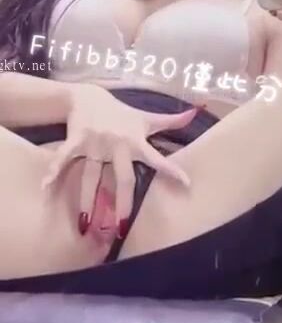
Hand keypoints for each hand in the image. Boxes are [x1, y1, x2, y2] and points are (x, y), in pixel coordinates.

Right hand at [42, 85, 194, 234]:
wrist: (87, 95)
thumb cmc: (120, 112)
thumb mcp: (145, 118)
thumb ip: (170, 121)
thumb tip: (195, 112)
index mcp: (135, 141)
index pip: (156, 158)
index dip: (171, 170)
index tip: (186, 184)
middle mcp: (117, 144)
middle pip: (122, 177)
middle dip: (124, 202)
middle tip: (124, 226)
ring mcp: (95, 143)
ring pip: (91, 176)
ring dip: (87, 200)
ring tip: (85, 224)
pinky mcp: (76, 140)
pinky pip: (64, 158)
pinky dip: (54, 171)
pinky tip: (45, 187)